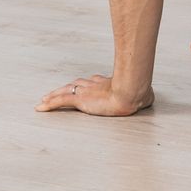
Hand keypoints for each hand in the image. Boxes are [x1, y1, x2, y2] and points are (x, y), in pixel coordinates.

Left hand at [35, 74, 152, 115]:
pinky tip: (40, 107)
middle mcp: (94, 84)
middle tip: (55, 93)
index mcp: (107, 83)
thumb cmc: (140, 92)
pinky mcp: (80, 99)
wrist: (132, 91)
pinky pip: (60, 101)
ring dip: (53, 96)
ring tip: (43, 101)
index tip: (81, 86)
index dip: (84, 85)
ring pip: (64, 92)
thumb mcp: (142, 94)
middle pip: (75, 85)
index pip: (91, 83)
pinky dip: (49, 104)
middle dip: (65, 89)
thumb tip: (150, 97)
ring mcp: (86, 91)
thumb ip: (142, 95)